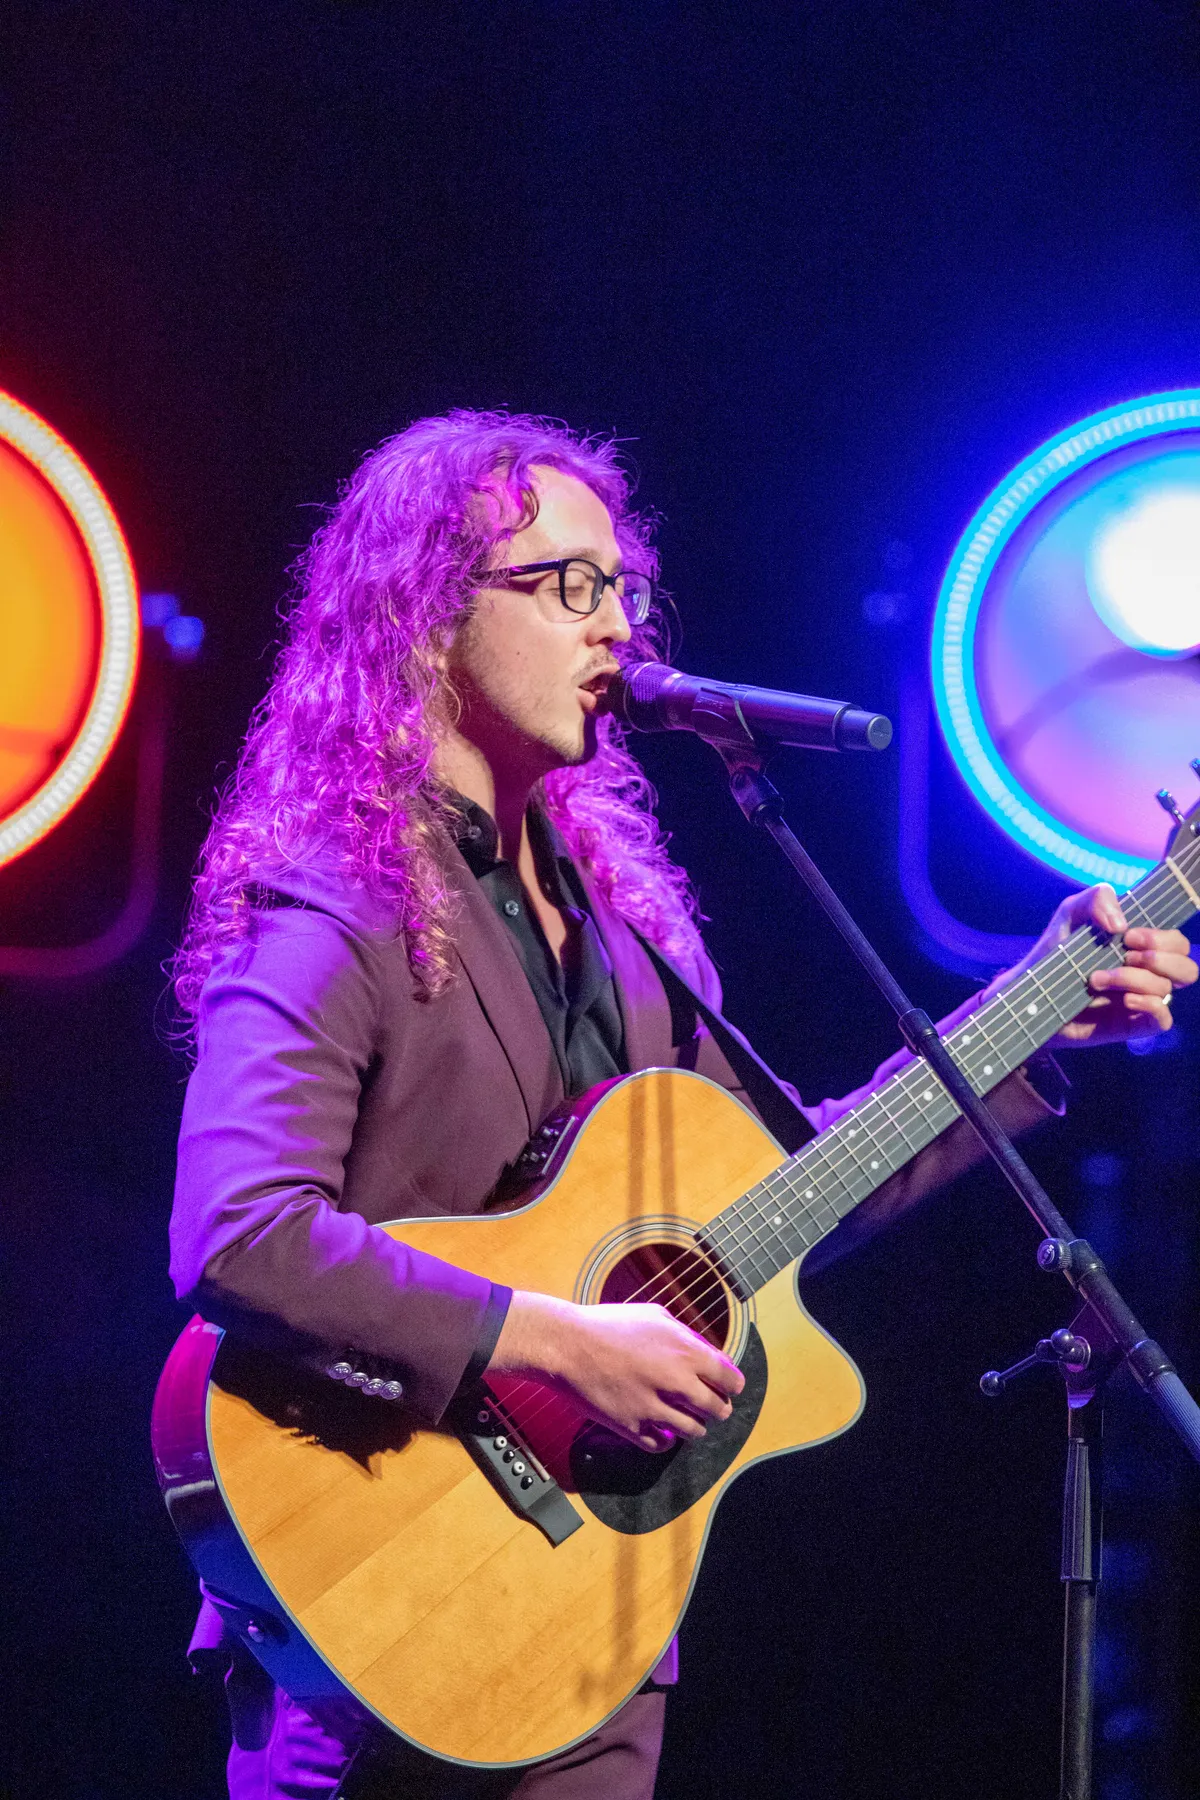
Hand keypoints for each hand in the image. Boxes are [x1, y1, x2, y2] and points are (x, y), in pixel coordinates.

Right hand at [488, 1291, 744, 1452]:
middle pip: (715, 1408)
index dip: (733, 1384)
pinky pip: (660, 1444)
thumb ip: (683, 1334)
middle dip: (719, 1409)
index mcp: (685, 1352)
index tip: (731, 1388)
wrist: (567, 1345)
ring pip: (692, 1430)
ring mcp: (653, 1407)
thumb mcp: (654, 1315)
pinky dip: (666, 1440)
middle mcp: (676, 1382)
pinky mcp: (631, 1426)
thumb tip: (701, 1349)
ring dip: (695, 1427)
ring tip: (692, 1424)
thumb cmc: (608, 1324)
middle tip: (717, 1409)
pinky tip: (663, 1432)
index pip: (729, 1378)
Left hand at [994, 884, 1195, 1046]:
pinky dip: (1149, 1006)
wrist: (1031, 990)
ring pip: (1167, 989)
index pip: (1177, 943)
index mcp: (1141, 948)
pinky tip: (1124, 999)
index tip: (1128, 935)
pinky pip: (1163, 1020)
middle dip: (1158, 958)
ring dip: (1133, 979)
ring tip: (1097, 978)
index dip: (1163, 938)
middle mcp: (1147, 974)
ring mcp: (1141, 999)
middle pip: (1187, 967)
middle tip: (1122, 954)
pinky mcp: (1131, 1024)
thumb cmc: (1055, 950)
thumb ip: (1098, 898)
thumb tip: (1120, 924)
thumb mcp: (1072, 912)